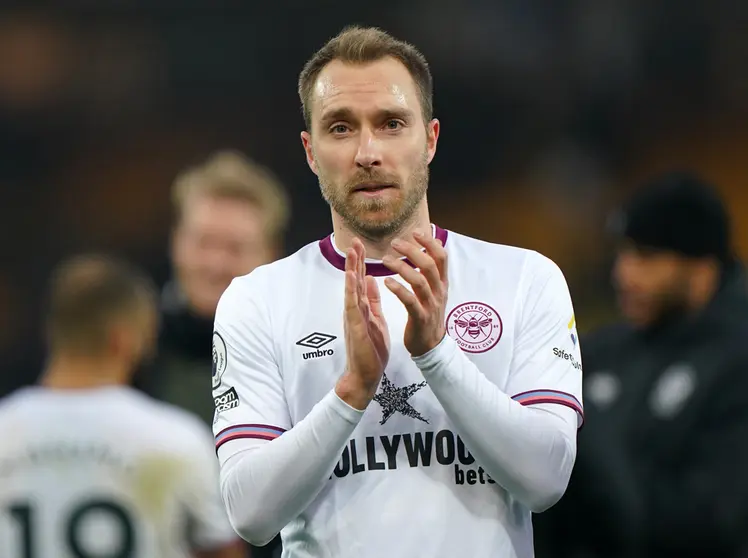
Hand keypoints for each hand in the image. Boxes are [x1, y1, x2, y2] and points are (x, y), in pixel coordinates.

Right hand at [336, 238, 390, 409]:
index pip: (360, 280)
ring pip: (350, 289)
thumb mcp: (375, 319)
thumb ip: (372, 300)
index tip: (361, 244)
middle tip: (354, 240)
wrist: (365, 375)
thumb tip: (370, 279)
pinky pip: (353, 305)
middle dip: (354, 260)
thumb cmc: (370, 350)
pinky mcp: (355, 327)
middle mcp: (354, 310)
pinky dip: (351, 290)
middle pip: (353, 280)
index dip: (360, 262)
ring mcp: (353, 318)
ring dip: (351, 270)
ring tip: (351, 252)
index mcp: (361, 307)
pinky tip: (352, 277)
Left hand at [382, 232, 447, 356]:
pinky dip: (398, 288)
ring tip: (385, 260)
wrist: (431, 346)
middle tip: (394, 243)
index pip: (441, 257)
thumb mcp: (435, 290)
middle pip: (429, 265)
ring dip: (401, 267)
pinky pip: (410, 300)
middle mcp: (439, 292)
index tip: (414, 232)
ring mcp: (431, 305)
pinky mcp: (420, 318)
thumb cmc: (429, 314)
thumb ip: (433, 270)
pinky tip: (386, 282)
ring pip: (419, 280)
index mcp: (442, 283)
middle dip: (412, 251)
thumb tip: (433, 244)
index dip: (429, 242)